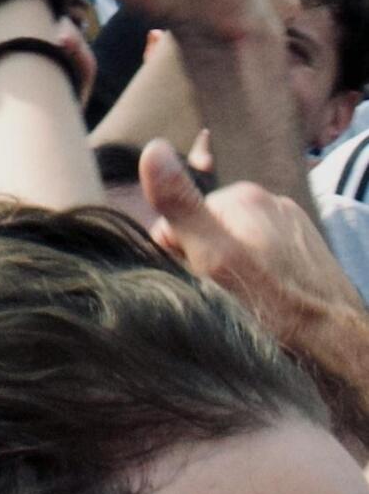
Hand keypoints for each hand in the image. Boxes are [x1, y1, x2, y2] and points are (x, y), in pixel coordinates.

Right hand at [141, 141, 366, 365]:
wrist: (340, 346)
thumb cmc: (276, 307)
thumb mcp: (216, 258)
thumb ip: (181, 205)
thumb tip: (153, 148)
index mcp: (242, 196)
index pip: (181, 218)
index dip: (180, 256)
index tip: (199, 283)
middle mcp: (270, 200)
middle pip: (211, 230)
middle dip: (208, 261)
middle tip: (225, 296)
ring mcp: (292, 224)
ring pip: (239, 243)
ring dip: (234, 269)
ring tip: (249, 301)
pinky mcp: (307, 247)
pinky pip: (267, 254)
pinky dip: (262, 274)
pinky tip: (270, 299)